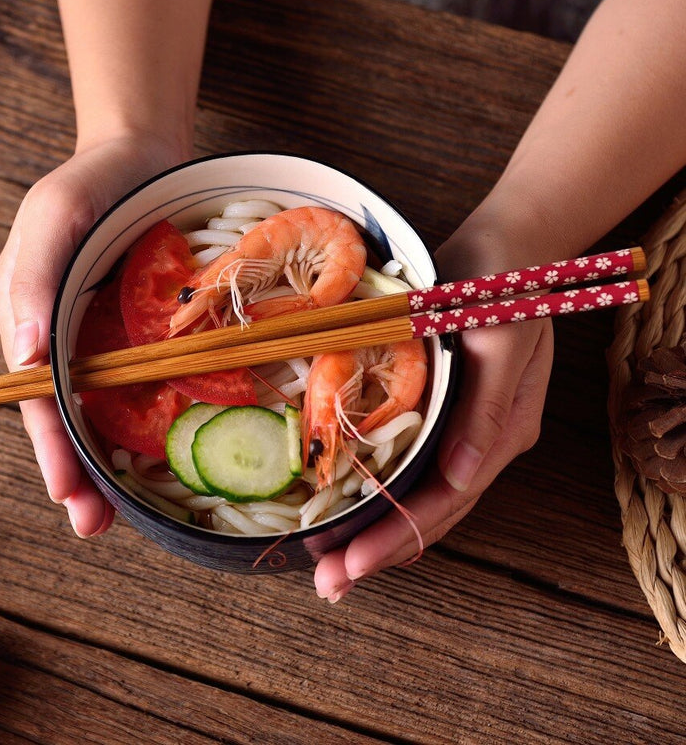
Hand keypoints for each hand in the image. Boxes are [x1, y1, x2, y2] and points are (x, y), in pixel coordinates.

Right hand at [0, 132, 189, 536]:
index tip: (68, 496)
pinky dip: (150, 418)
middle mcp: (65, 337)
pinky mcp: (144, 331)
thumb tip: (22, 356)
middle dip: (77, 474)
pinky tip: (166, 450)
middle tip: (95, 525)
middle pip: (67, 416)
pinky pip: (145, 382)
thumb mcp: (53, 218)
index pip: (35, 398)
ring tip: (124, 510)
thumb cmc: (91, 184)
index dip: (50, 448)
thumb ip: (32, 281)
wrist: (144, 156)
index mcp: (31, 318)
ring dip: (110, 461)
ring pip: (105, 409)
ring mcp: (106, 338)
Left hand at [313, 234, 554, 601]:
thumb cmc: (504, 282)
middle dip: (377, 550)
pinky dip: (376, 492)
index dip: (398, 536)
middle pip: (428, 511)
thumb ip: (486, 409)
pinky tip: (345, 511)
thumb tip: (460, 477)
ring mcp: (458, 429)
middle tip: (326, 585)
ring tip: (325, 564)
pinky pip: (405, 464)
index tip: (350, 565)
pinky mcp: (435, 410)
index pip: (446, 501)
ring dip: (372, 531)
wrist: (504, 246)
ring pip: (414, 495)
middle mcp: (478, 441)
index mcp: (500, 433)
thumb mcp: (503, 337)